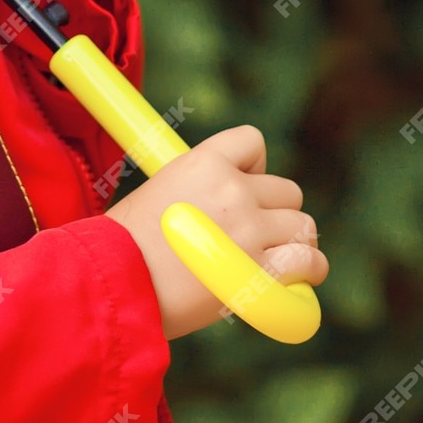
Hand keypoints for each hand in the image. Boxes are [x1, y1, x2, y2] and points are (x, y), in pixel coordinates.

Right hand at [102, 125, 326, 338]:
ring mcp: (250, 231)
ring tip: (277, 260)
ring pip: (303, 225)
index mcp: (203, 162)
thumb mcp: (156, 194)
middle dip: (274, 212)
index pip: (253, 141)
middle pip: (287, 190)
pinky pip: (308, 262)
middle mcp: (233, 190)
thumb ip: (198, 191)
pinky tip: (297, 279)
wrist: (113, 281)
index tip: (242, 190)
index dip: (253, 167)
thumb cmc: (123, 244)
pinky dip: (308, 271)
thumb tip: (220, 210)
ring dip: (294, 243)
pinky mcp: (259, 272)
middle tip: (251, 237)